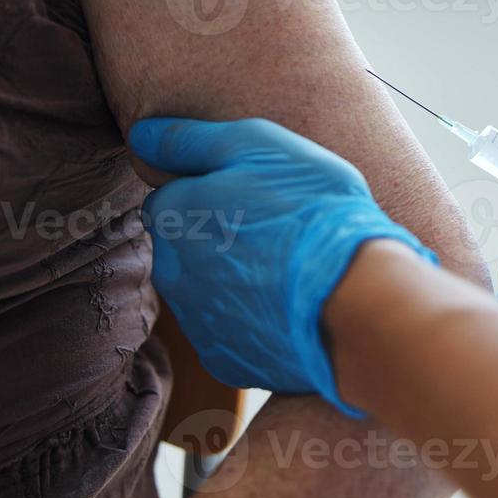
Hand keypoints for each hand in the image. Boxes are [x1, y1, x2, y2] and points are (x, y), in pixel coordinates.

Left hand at [130, 117, 434, 415]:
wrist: (357, 298)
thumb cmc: (310, 209)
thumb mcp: (256, 144)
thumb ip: (188, 139)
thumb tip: (139, 136)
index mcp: (172, 213)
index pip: (172, 194)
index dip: (214, 189)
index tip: (257, 193)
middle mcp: (170, 271)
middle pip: (187, 244)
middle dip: (219, 235)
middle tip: (278, 227)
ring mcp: (196, 321)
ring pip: (207, 288)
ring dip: (236, 276)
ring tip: (290, 267)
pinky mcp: (223, 361)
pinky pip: (231, 330)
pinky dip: (253, 317)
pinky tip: (290, 305)